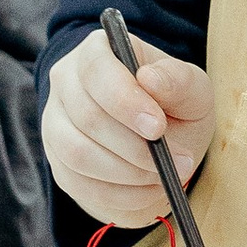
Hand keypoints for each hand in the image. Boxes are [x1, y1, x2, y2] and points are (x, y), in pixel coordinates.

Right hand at [42, 26, 214, 230]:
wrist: (160, 141)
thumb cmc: (174, 105)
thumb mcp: (191, 88)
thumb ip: (177, 80)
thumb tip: (150, 78)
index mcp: (96, 52)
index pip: (96, 70)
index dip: (124, 101)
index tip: (157, 127)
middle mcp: (65, 84)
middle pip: (87, 117)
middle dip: (136, 147)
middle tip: (177, 161)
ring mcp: (55, 124)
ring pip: (78, 154)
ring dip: (129, 173)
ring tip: (165, 175)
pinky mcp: (59, 163)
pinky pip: (82, 185)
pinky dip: (121, 194)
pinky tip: (149, 189)